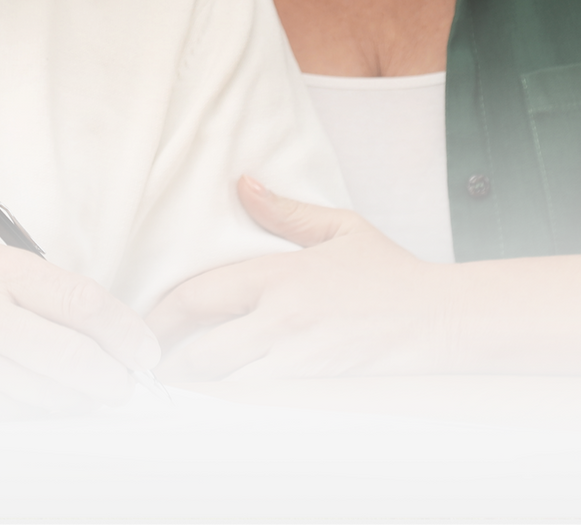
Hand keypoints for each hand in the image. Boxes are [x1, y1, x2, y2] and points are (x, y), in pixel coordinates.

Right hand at [0, 245, 159, 421]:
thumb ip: (37, 300)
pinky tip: (53, 409)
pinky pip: (23, 415)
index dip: (125, 332)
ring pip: (54, 392)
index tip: (145, 351)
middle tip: (128, 386)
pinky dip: (47, 415)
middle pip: (77, 354)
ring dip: (82, 403)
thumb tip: (105, 336)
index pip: (83, 301)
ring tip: (95, 399)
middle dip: (113, 378)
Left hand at [147, 176, 449, 381]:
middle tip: (148, 359)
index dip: (163, 313)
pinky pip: (257, 396)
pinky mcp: (312, 387)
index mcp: (280, 277)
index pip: (201, 297)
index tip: (145, 320)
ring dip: (198, 381)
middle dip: (168, 359)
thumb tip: (242, 184)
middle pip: (202, 351)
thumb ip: (284, 211)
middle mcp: (281, 322)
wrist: (435, 320)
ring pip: (226, 382)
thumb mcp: (339, 228)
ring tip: (175, 376)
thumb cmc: (388, 271)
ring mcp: (296, 360)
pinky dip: (232, 394)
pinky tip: (220, 389)